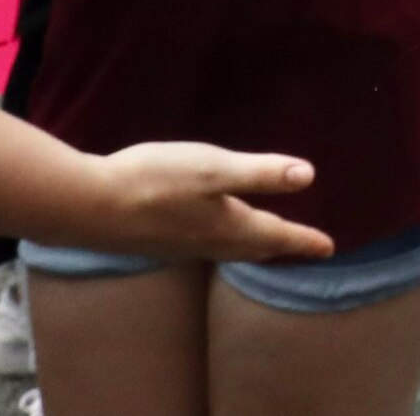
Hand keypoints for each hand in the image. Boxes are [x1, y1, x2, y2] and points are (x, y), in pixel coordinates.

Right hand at [84, 141, 328, 262]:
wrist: (90, 207)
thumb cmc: (155, 181)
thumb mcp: (214, 168)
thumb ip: (261, 173)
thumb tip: (310, 177)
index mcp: (230, 226)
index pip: (279, 236)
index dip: (306, 240)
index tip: (329, 248)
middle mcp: (211, 243)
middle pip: (257, 247)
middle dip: (282, 246)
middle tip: (304, 246)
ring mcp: (183, 245)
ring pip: (231, 250)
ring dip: (254, 246)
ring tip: (266, 240)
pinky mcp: (161, 240)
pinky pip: (208, 246)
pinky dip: (226, 241)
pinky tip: (214, 231)